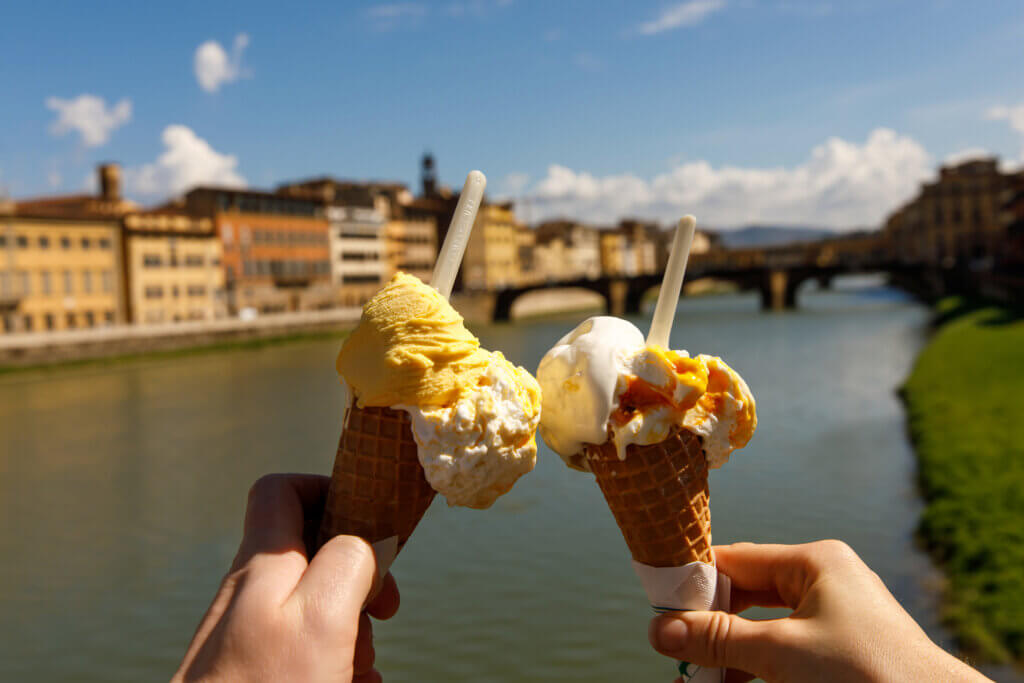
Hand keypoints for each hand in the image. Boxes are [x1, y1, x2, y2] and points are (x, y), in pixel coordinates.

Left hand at [173, 474, 399, 682]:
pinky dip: (334, 666)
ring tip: (362, 668)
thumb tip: (362, 544)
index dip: (328, 490)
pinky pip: (302, 656)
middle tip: (380, 616)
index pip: (282, 490)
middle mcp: (249, 595)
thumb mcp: (324, 612)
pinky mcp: (252, 676)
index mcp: (263, 564)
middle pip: (312, 557)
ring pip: (313, 613)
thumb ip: (348, 559)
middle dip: (357, 582)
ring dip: (350, 634)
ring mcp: (246, 639)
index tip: (369, 525)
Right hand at [648, 540, 990, 682]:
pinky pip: (784, 650)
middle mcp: (824, 581)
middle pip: (745, 594)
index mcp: (814, 561)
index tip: (658, 608)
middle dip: (709, 627)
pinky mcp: (841, 650)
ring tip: (699, 679)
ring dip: (729, 654)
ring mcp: (836, 616)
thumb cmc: (866, 674)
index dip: (693, 583)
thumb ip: (718, 640)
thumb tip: (659, 629)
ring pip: (762, 628)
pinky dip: (757, 667)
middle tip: (675, 653)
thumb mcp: (781, 654)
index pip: (735, 559)